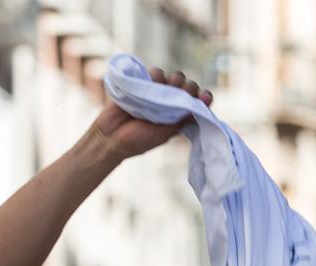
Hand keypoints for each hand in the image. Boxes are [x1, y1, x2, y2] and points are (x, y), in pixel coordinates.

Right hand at [92, 68, 212, 161]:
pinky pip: (156, 73)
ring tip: (167, 86)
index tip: (204, 96)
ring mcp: (156, 94)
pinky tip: (151, 82)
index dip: (203, 98)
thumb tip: (198, 108)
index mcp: (177, 118)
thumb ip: (179, 121)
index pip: (196, 104)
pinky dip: (156, 75)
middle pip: (187, 87)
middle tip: (183, 90)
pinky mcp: (143, 85)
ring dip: (174, 79)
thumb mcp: (162, 134)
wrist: (110, 136)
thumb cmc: (136, 141)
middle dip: (188, 86)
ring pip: (174, 77)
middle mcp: (169, 105)